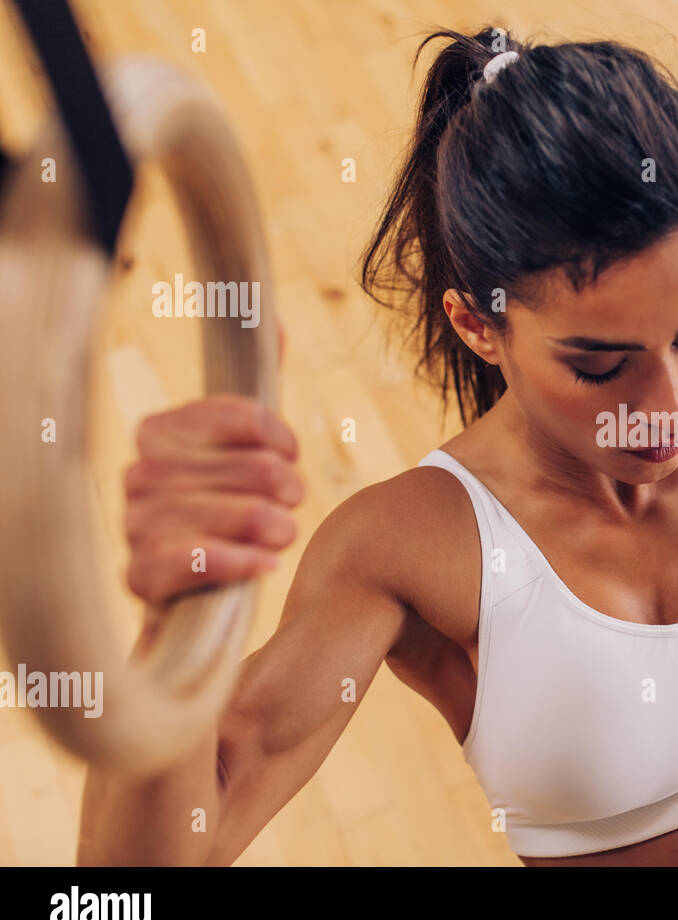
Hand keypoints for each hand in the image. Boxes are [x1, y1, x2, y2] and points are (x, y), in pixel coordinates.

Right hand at [124, 394, 303, 608]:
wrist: (194, 593)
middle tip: (294, 503)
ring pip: (237, 514)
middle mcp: (138, 472)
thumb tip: (272, 320)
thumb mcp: (240, 450)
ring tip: (285, 533)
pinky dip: (245, 561)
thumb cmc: (225, 511)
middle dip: (287, 488)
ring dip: (275, 527)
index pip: (239, 416)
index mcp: (159, 432)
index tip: (291, 453)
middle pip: (251, 469)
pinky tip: (265, 564)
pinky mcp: (141, 576)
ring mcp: (134, 525)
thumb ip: (256, 392)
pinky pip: (202, 560)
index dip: (277, 436)